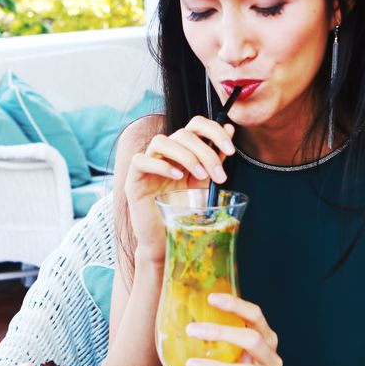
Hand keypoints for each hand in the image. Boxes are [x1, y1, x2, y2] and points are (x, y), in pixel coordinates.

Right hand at [124, 116, 235, 264]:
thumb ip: (215, 158)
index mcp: (182, 150)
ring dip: (185, 156)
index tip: (231, 149)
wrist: (166, 240)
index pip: (195, 124)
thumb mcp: (206, 183)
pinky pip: (141, 160)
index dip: (213, 130)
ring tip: (200, 176)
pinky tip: (177, 177)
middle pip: (182, 134)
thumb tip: (230, 129)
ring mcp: (147, 164)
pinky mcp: (133, 179)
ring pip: (161, 141)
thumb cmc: (184, 212)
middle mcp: (164, 153)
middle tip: (219, 175)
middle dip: (205, 151)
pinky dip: (161, 165)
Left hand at [184, 293, 285, 365]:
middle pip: (253, 339)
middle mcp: (272, 358)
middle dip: (221, 332)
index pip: (255, 316)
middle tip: (192, 330)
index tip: (211, 298)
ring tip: (191, 364)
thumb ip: (223, 341)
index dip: (236, 305)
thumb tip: (188, 321)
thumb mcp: (237, 355)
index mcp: (266, 340)